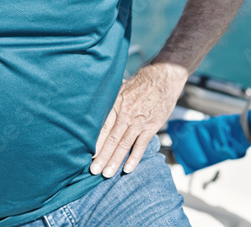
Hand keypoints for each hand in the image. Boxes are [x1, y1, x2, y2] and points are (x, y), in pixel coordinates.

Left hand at [90, 63, 186, 177]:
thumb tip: (95, 105)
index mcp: (115, 104)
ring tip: (106, 174)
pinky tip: (127, 169)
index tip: (87, 155)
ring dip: (114, 161)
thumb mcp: (121, 86)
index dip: (94, 143)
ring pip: (124, 145)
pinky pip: (141, 145)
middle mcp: (125, 114)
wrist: (163, 77)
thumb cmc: (140, 82)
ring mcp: (138, 122)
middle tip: (92, 171)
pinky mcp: (151, 126)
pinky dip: (134, 158)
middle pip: (110, 139)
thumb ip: (110, 99)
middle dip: (101, 157)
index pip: (102, 128)